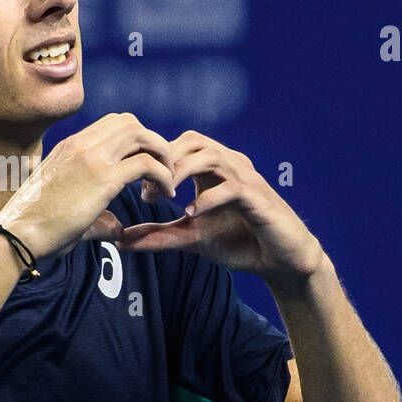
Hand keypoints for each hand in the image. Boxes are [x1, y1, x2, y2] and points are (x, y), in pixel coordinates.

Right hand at [0, 113, 176, 258]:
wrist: (16, 235)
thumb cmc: (36, 229)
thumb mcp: (69, 211)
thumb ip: (100, 216)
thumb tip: (118, 228)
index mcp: (70, 147)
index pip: (113, 123)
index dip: (136, 141)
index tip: (143, 168)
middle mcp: (81, 145)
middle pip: (130, 122)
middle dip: (153, 143)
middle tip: (161, 172)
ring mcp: (92, 159)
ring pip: (142, 135)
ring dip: (161, 155)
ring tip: (167, 181)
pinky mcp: (103, 180)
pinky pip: (146, 164)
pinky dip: (163, 175)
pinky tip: (165, 195)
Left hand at [117, 130, 324, 285]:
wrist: (281, 260)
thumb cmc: (239, 242)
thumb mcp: (191, 238)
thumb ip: (158, 235)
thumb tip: (120, 240)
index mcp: (212, 169)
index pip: (178, 145)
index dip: (155, 161)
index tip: (138, 189)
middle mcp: (230, 166)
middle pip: (192, 141)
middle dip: (165, 160)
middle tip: (148, 190)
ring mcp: (246, 180)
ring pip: (210, 156)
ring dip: (182, 172)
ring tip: (164, 196)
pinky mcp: (259, 199)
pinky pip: (232, 188)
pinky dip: (208, 198)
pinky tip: (190, 214)